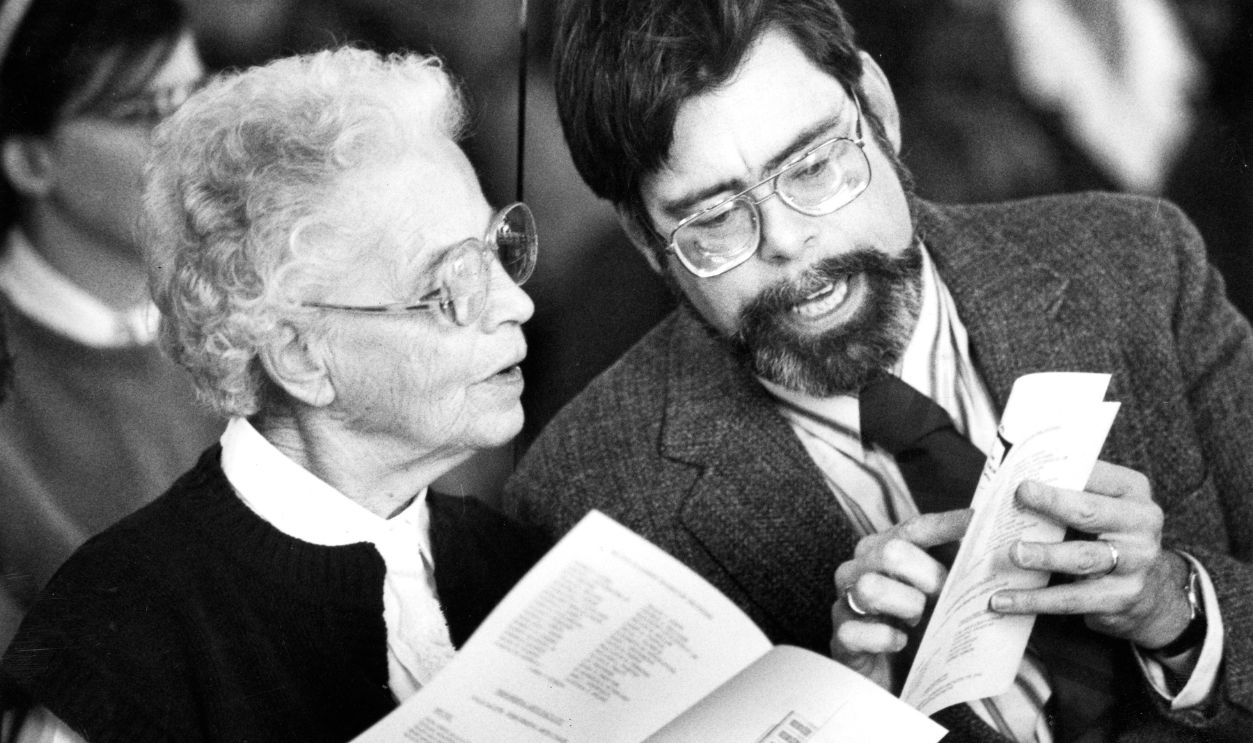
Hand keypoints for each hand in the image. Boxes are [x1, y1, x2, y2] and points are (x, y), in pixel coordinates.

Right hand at [830, 509, 971, 689]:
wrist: (897, 679)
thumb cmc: (922, 629)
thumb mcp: (942, 594)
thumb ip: (958, 568)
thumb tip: (991, 544)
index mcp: (883, 550)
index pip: (913, 528)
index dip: (945, 524)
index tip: (978, 521)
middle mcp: (859, 568)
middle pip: (891, 553)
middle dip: (928, 575)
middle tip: (945, 596)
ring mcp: (846, 602)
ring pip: (870, 588)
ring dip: (906, 605)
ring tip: (919, 620)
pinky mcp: (841, 637)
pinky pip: (857, 630)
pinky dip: (885, 637)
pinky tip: (901, 642)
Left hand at [988, 460, 1192, 648]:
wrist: (1154, 594)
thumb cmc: (1110, 537)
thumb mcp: (1104, 507)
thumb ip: (1071, 493)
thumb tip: (1010, 484)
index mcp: (1132, 492)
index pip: (1094, 477)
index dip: (1060, 475)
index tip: (1024, 474)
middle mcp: (1140, 526)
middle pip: (1091, 513)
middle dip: (1052, 504)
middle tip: (1020, 497)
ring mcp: (1134, 565)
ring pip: (1082, 558)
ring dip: (1044, 556)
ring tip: (1014, 553)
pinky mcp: (1120, 599)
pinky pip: (1071, 599)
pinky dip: (1034, 600)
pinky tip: (1003, 600)